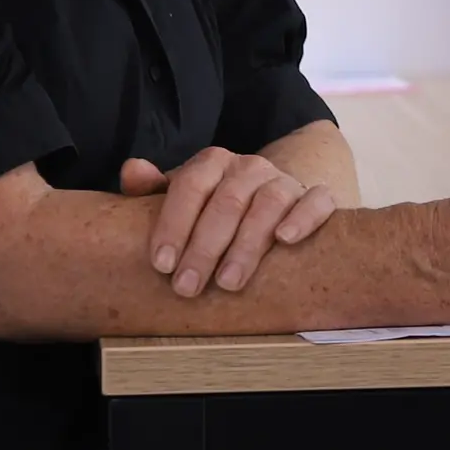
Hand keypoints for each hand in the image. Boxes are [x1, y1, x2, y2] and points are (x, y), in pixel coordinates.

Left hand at [122, 147, 337, 298]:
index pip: (190, 186)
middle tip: (187, 287)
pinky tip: (286, 240)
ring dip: (247, 245)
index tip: (161, 264)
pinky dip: (303, 218)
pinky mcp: (315, 197)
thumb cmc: (213, 208)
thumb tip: (132, 170)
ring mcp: (284, 181)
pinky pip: (317, 201)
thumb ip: (152, 189)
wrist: (268, 200)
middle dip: (204, 247)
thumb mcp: (181, 199)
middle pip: (227, 201)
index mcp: (213, 163)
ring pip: (269, 204)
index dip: (173, 224)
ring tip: (229, 283)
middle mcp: (249, 167)